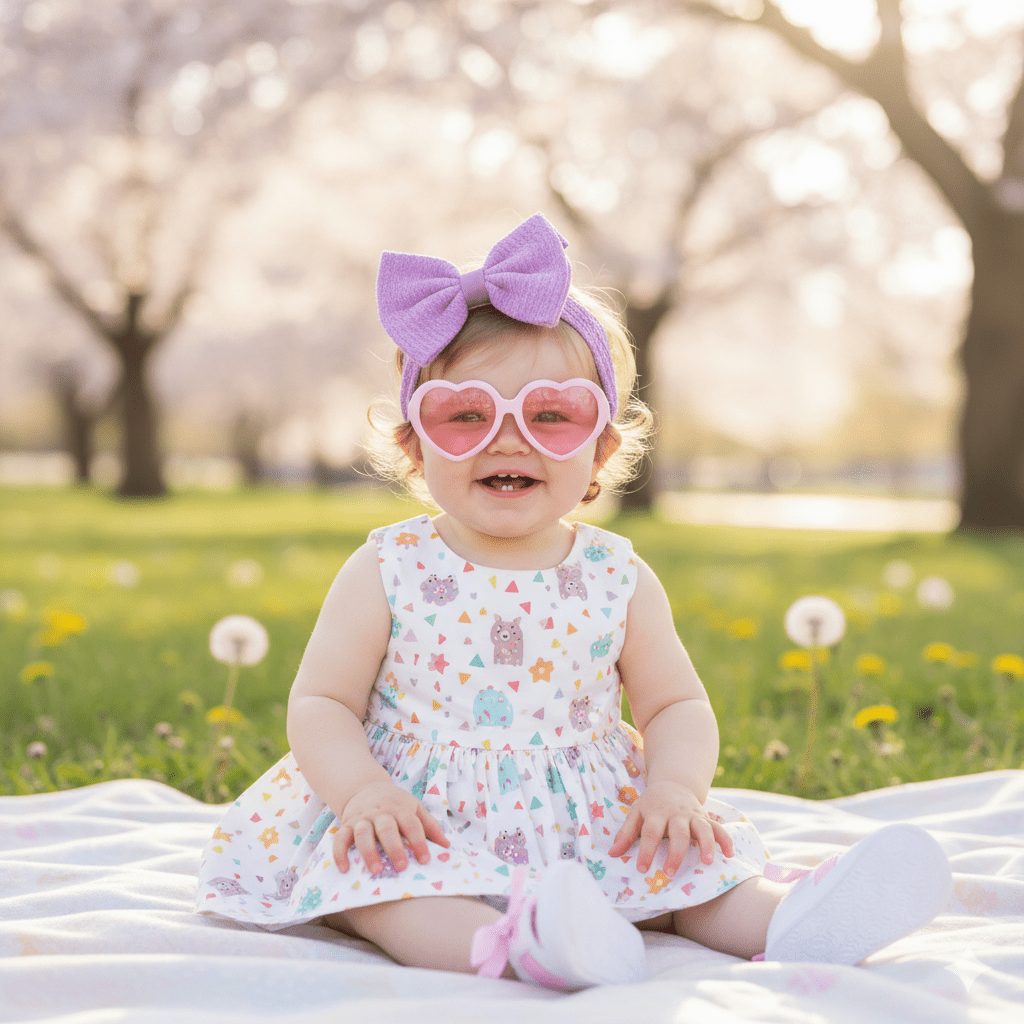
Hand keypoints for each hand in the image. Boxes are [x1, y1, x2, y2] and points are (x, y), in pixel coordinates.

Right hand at [334, 779, 449, 873]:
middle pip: (387, 828)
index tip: (425, 859)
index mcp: (400, 808)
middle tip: (401, 867)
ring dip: (368, 851)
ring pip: (363, 833)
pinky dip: (340, 853)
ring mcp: (362, 818)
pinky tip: (344, 868)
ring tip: (376, 870)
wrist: (366, 788)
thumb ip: (430, 826)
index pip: (411, 824)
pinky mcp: (346, 825)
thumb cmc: (395, 804)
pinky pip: (340, 838)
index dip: (419, 841)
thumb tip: (447, 846)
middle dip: (394, 847)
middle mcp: (380, 813)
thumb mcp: (414, 808)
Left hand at [607, 780, 733, 876]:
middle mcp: (676, 814)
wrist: (673, 783)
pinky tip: (729, 855)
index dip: (645, 850)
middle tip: (669, 873)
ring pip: (702, 828)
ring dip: (706, 844)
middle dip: (675, 853)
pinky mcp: (706, 818)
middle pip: (678, 832)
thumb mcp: (636, 812)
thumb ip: (625, 833)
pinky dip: (725, 840)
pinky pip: (719, 828)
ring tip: (706, 862)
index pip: (650, 832)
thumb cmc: (652, 804)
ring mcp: (693, 815)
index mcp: (656, 812)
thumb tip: (612, 854)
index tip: (641, 868)